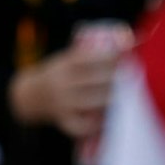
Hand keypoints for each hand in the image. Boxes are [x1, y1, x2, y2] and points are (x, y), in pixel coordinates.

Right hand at [10, 33, 129, 138]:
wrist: (30, 96)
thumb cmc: (60, 75)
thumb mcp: (66, 59)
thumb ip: (90, 54)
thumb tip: (127, 39)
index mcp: (64, 64)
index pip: (90, 58)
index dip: (110, 57)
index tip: (125, 56)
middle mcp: (62, 83)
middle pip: (96, 80)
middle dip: (117, 78)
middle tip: (133, 76)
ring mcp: (63, 103)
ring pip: (94, 102)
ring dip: (112, 98)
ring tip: (127, 96)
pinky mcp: (64, 121)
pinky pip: (85, 125)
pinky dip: (99, 123)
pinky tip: (109, 118)